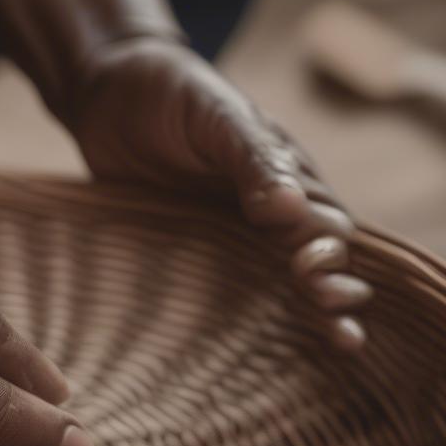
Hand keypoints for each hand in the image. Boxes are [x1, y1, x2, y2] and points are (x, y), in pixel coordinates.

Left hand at [68, 36, 371, 350]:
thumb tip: (292, 211)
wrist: (105, 92)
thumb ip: (254, 159)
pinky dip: (240, 321)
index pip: (327, 224)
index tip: (311, 268)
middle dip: (335, 290)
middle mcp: (266, 214)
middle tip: (331, 310)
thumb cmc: (173, 93)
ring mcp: (228, 238)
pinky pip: (219, 292)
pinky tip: (252, 353)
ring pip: (277, 285)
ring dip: (310, 314)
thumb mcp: (217, 116)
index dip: (330, 251)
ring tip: (339, 343)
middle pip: (318, 262)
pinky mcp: (186, 254)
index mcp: (286, 177)